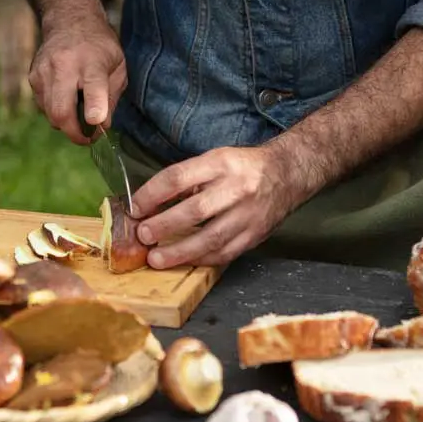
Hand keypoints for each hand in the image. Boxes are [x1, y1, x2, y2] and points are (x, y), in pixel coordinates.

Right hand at [28, 13, 127, 143]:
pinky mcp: (32, 77)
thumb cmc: (99, 47)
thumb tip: (101, 126)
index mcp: (92, 61)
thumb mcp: (118, 67)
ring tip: (79, 113)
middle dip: (74, 133)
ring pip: (50, 114)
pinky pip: (43, 106)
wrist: (69, 20)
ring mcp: (43, 71)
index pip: (92, 87)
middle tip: (87, 138)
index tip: (96, 123)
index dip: (94, 108)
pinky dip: (56, 109)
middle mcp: (64, 65)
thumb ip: (111, 98)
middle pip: (61, 111)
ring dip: (66, 123)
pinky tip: (66, 96)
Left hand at [131, 143, 314, 268]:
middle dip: (164, 226)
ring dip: (179, 251)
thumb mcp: (214, 160)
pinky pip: (225, 253)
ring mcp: (248, 214)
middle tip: (142, 235)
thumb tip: (149, 204)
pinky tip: (184, 261)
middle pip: (194, 210)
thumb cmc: (242, 168)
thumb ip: (186, 180)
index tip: (135, 207)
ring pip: (210, 238)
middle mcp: (237, 188)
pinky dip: (201, 259)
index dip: (152, 194)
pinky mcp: (255, 235)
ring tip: (156, 259)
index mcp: (221, 163)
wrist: (287, 174)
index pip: (178, 177)